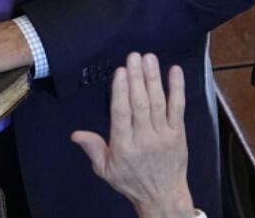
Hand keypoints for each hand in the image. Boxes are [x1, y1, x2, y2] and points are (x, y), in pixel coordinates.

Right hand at [70, 53, 193, 217]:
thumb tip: (76, 134)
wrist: (163, 196)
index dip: (121, 91)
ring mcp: (163, 135)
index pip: (122, 113)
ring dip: (153, 78)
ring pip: (158, 102)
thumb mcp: (105, 170)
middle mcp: (144, 139)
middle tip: (134, 57)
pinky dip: (177, 89)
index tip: (120, 71)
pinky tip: (174, 72)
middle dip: (136, 78)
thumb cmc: (131, 181)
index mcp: (124, 146)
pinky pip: (178, 108)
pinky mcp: (178, 133)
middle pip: (140, 103)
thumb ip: (93, 149)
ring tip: (149, 58)